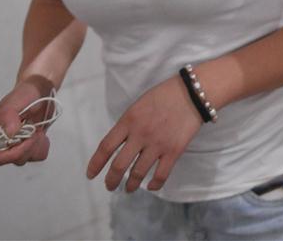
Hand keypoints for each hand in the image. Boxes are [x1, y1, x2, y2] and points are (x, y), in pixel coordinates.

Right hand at [0, 76, 53, 166]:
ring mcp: (15, 146)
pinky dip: (42, 146)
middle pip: (13, 160)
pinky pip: (37, 156)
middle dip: (28, 146)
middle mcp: (1, 143)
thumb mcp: (13, 103)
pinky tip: (40, 133)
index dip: (12, 154)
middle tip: (35, 129)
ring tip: (37, 128)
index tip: (27, 138)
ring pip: (26, 159)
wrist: (37, 91)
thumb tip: (10, 134)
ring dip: (36, 145)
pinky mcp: (28, 146)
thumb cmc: (22, 95)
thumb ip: (9, 118)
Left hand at [86, 73, 202, 192]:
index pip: (106, 147)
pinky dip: (154, 185)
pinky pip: (160, 175)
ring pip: (138, 173)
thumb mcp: (138, 105)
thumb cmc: (164, 96)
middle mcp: (140, 134)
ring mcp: (157, 144)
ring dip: (131, 185)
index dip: (95, 164)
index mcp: (128, 120)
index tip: (91, 175)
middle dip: (111, 180)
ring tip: (129, 188)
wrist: (192, 93)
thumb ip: (128, 124)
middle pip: (119, 165)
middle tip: (110, 186)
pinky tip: (151, 186)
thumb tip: (119, 144)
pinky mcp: (174, 151)